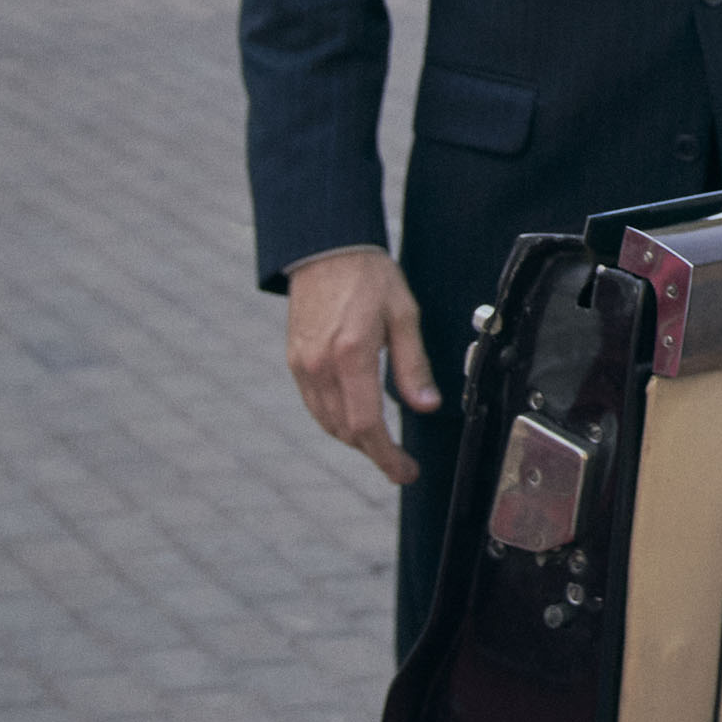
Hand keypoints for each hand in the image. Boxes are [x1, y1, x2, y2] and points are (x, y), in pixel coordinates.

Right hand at [284, 247, 435, 487]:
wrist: (326, 250)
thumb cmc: (370, 277)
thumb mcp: (404, 315)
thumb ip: (413, 364)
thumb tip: (426, 406)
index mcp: (351, 355)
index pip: (366, 424)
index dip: (386, 455)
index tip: (405, 472)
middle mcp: (320, 365)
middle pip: (345, 430)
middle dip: (374, 453)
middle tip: (401, 465)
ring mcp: (302, 365)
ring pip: (327, 422)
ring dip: (355, 439)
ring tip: (383, 446)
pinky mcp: (295, 360)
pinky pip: (315, 405)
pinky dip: (336, 420)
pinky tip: (356, 420)